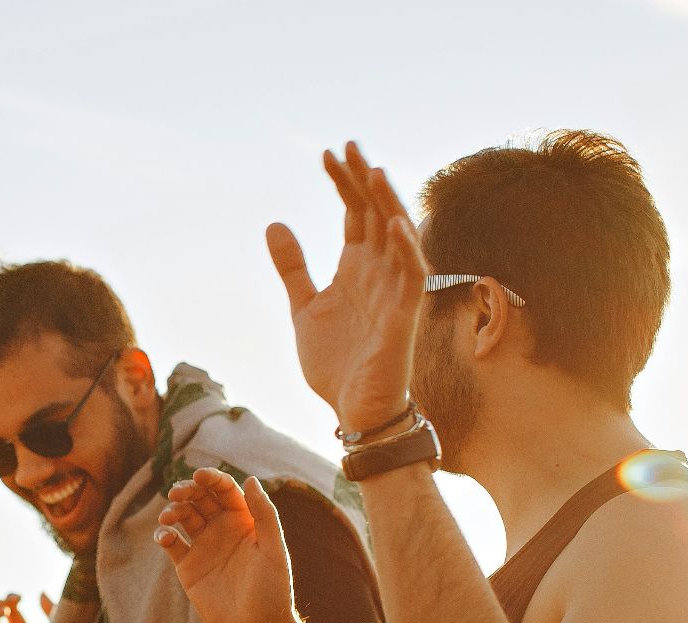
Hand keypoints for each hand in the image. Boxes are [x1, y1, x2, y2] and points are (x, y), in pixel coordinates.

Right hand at [155, 471, 295, 622]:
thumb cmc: (273, 591)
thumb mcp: (273, 550)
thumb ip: (265, 514)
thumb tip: (251, 479)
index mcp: (245, 521)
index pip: (225, 490)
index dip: (212, 478)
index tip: (199, 476)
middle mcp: (223, 530)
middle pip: (200, 498)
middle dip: (187, 490)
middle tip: (177, 492)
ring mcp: (204, 547)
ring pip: (183, 517)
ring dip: (173, 510)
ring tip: (168, 516)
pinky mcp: (188, 567)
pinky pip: (171, 544)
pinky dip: (163, 535)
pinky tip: (165, 537)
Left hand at [267, 141, 426, 430]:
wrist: (354, 410)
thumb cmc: (337, 363)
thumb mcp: (304, 308)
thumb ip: (293, 267)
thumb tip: (275, 223)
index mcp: (357, 268)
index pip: (355, 214)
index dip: (343, 184)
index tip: (326, 154)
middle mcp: (379, 272)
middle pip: (376, 215)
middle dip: (362, 181)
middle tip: (347, 146)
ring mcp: (394, 292)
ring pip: (397, 238)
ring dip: (386, 204)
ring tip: (371, 171)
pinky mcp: (405, 317)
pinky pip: (412, 277)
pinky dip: (407, 249)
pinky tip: (395, 224)